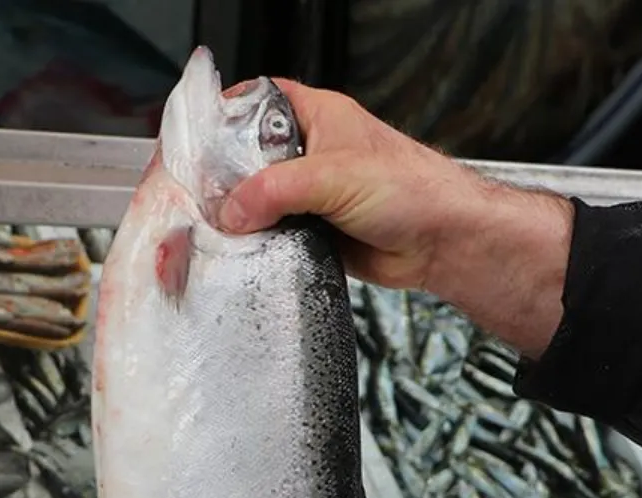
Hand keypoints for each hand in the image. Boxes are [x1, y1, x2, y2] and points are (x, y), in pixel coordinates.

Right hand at [218, 79, 573, 355]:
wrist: (444, 243)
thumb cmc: (414, 190)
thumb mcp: (333, 176)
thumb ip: (275, 191)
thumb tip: (232, 211)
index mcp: (317, 116)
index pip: (257, 101)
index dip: (226, 117)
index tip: (198, 140)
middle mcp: (312, 152)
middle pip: (249, 159)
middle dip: (227, 179)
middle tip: (205, 196)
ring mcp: (312, 194)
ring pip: (259, 202)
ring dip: (245, 218)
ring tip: (224, 227)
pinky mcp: (314, 231)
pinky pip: (274, 235)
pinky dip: (262, 245)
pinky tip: (251, 251)